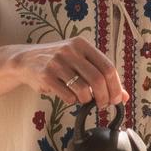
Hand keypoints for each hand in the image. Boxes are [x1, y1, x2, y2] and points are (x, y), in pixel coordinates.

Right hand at [11, 36, 128, 108]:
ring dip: (87, 101)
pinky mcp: (46, 76)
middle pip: (98, 79)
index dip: (116, 86)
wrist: (26, 60)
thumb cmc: (58, 62)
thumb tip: (124, 96)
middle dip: (105, 97)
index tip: (117, 99)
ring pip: (83, 90)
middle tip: (104, 105)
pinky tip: (70, 97)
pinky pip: (67, 95)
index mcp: (82, 45)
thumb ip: (101, 75)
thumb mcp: (80, 62)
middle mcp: (70, 50)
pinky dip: (72, 101)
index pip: (108, 67)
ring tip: (85, 101)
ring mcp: (57, 62)